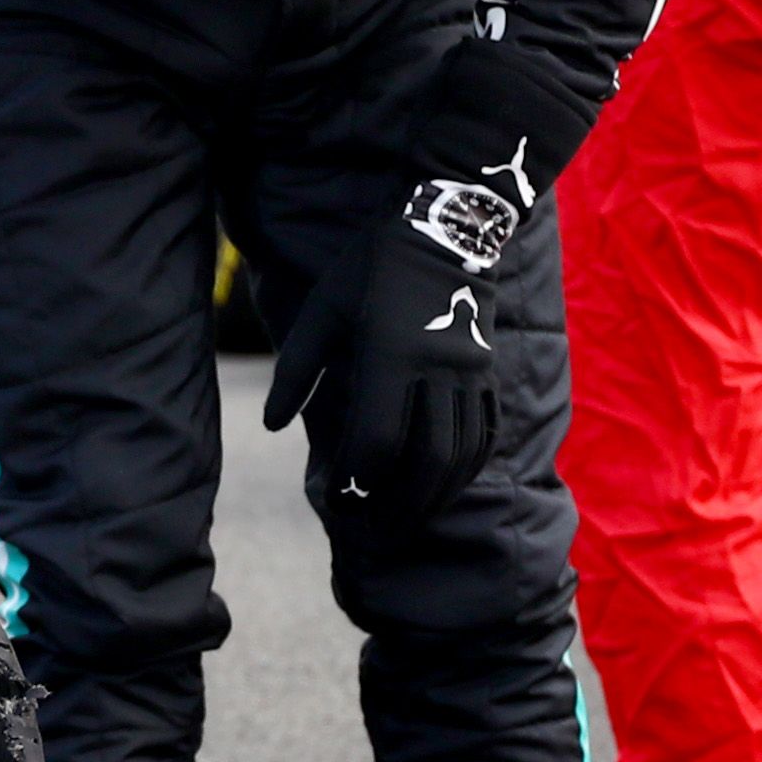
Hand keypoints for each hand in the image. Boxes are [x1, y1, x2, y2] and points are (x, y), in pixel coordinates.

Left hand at [263, 187, 505, 520]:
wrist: (444, 226)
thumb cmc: (369, 267)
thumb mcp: (322, 311)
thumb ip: (296, 370)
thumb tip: (274, 426)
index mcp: (390, 354)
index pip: (376, 438)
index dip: (355, 480)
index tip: (336, 500)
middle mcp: (436, 369)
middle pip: (425, 462)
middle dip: (400, 508)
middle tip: (376, 536)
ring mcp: (469, 372)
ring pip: (460, 455)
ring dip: (434, 498)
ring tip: (409, 522)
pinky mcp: (488, 371)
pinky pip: (484, 434)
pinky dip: (465, 469)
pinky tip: (445, 487)